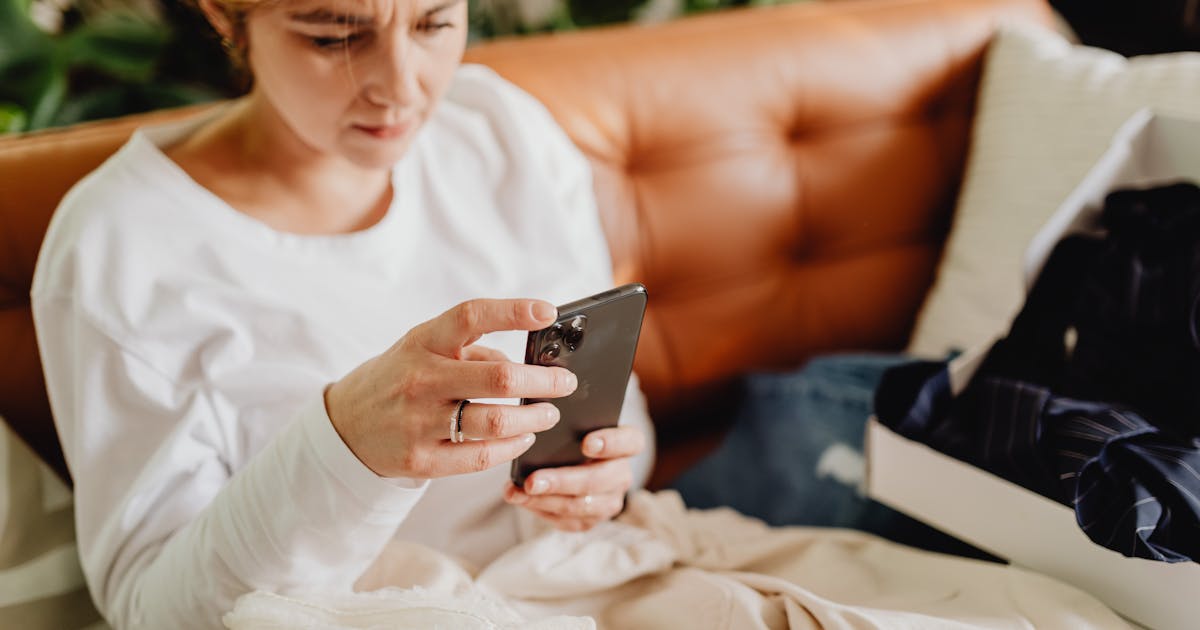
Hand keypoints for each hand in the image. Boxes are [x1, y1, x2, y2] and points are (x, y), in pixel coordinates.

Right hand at [324, 299, 576, 478]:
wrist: (345, 426)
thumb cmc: (400, 377)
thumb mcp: (424, 348)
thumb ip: (473, 350)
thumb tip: (526, 363)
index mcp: (423, 342)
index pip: (471, 317)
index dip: (513, 311)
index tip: (548, 312)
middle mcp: (421, 380)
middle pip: (498, 377)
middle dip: (543, 381)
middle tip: (566, 383)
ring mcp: (420, 423)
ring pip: (496, 422)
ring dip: (534, 418)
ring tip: (549, 413)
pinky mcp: (422, 460)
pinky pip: (481, 456)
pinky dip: (512, 446)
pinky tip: (524, 437)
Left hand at [503, 425, 645, 530]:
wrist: (572, 462)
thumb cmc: (572, 435)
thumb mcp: (575, 423)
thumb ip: (569, 421)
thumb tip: (541, 419)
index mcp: (627, 444)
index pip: (631, 442)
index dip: (611, 443)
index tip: (586, 443)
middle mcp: (622, 474)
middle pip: (599, 480)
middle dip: (563, 481)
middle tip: (532, 480)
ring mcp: (609, 500)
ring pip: (582, 505)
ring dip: (546, 500)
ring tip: (518, 493)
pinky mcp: (592, 519)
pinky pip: (568, 521)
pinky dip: (542, 510)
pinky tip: (521, 500)